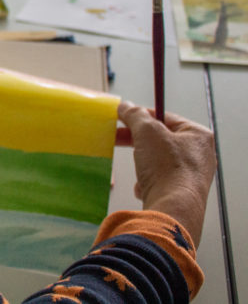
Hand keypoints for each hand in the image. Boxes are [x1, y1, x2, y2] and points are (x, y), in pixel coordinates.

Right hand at [117, 101, 215, 245]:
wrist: (172, 210)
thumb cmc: (167, 168)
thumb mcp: (147, 132)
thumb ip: (135, 115)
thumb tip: (125, 106)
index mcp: (198, 135)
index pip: (164, 116)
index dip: (141, 115)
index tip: (122, 117)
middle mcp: (200, 154)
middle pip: (160, 139)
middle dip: (137, 141)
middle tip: (117, 137)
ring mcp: (192, 175)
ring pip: (157, 160)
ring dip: (142, 163)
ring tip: (139, 169)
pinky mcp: (181, 192)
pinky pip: (159, 180)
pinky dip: (147, 181)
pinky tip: (144, 187)